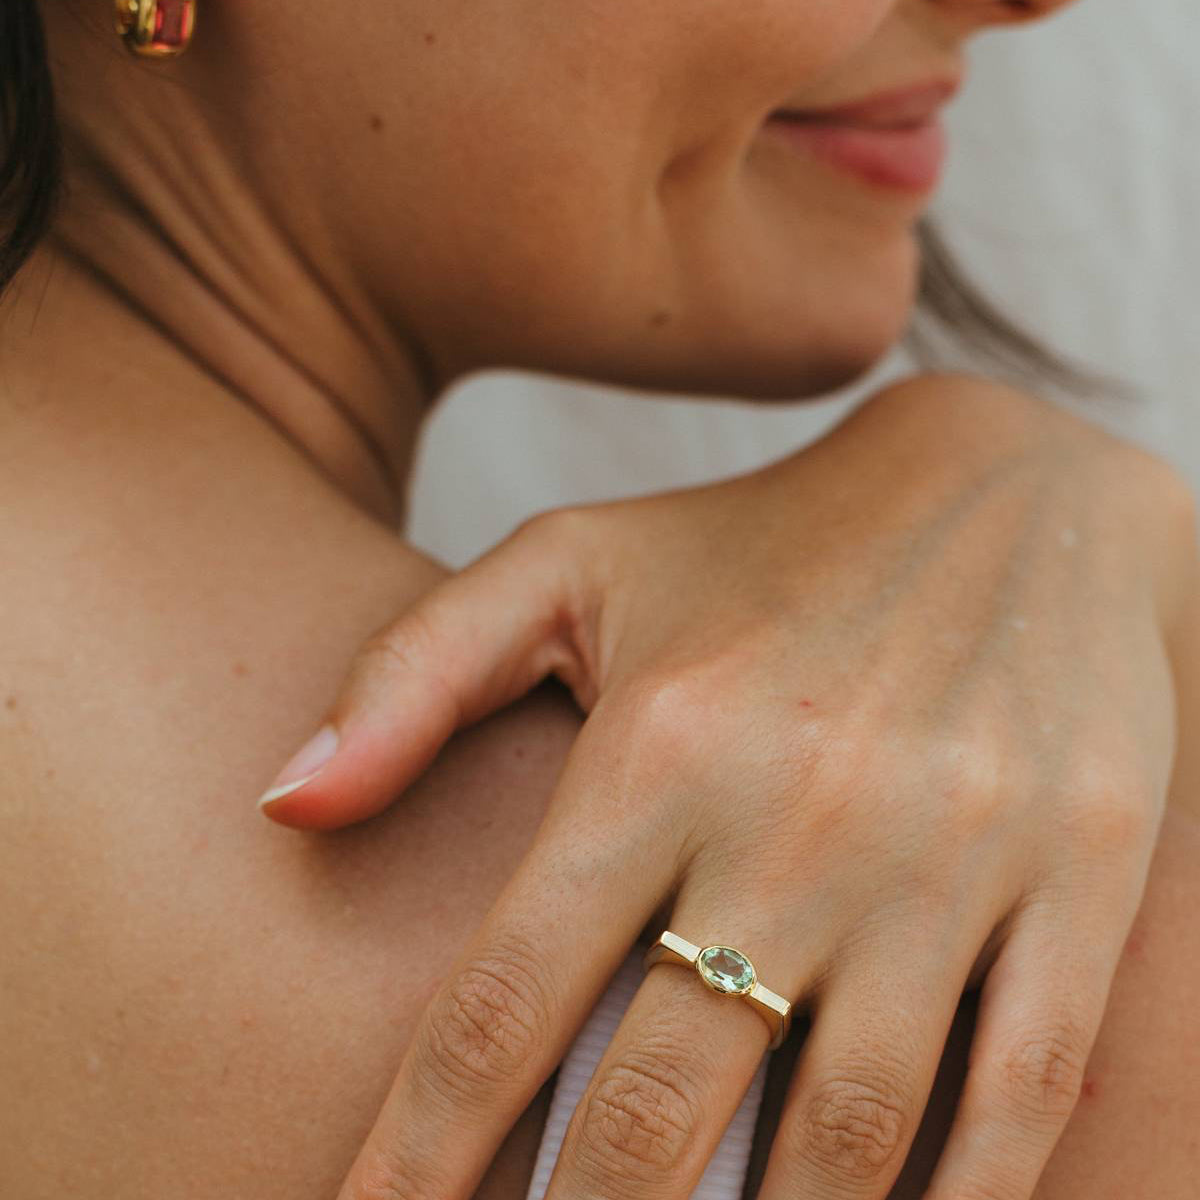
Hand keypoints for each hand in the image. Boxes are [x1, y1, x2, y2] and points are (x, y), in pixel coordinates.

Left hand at [260, 372, 1195, 1199]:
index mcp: (659, 738)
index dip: (420, 1157)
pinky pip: (1018, 1088)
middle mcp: (801, 808)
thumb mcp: (571, 564)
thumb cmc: (760, 543)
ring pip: (841, 1135)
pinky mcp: (1079, 868)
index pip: (504, 1003)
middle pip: (656, 1105)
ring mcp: (954, 849)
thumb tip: (285, 809)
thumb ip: (412, 675)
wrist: (1009, 488)